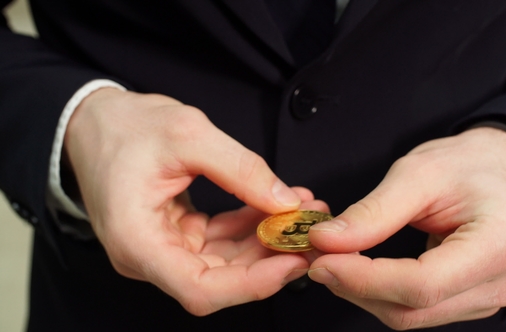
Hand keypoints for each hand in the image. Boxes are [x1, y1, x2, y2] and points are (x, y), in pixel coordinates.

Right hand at [64, 88, 326, 314]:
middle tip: (311, 232)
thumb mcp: (188, 135)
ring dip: (267, 240)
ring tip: (304, 210)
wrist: (96, 122)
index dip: (252, 284)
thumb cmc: (125, 127)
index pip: (200, 289)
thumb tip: (286, 202)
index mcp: (137, 242)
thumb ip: (241, 170)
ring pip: (226, 261)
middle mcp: (149, 255)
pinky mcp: (177, 234)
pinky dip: (251, 225)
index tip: (292, 261)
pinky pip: (221, 240)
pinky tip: (279, 204)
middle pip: (220, 279)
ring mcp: (164, 247)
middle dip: (270, 259)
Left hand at [307, 127, 505, 328]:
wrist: (501, 170)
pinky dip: (380, 293)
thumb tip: (326, 241)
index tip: (324, 259)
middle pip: (412, 308)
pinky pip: (416, 310)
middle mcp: (499, 282)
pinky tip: (360, 269)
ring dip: (364, 293)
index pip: (422, 284)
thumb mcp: (419, 173)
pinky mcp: (468, 301)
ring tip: (335, 258)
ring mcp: (486, 297)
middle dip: (356, 286)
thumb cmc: (470, 165)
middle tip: (319, 256)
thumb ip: (373, 212)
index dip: (365, 278)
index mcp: (497, 245)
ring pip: (409, 316)